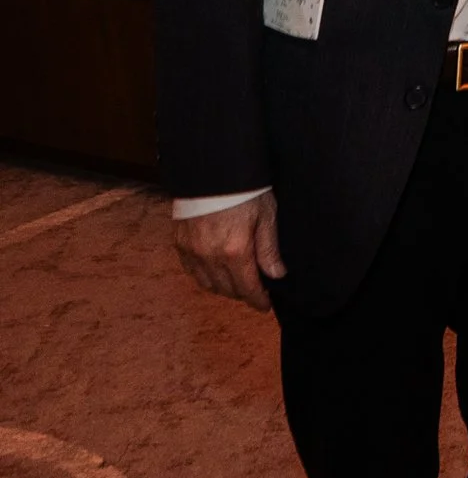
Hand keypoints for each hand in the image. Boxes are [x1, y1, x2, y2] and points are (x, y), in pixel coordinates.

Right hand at [172, 191, 285, 311]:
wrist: (212, 171)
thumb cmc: (245, 190)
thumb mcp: (266, 216)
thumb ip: (269, 249)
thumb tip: (277, 276)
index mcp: (235, 251)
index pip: (247, 288)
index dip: (258, 301)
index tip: (265, 307)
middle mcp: (210, 257)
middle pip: (227, 289)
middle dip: (243, 294)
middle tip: (255, 292)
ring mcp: (192, 252)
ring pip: (208, 284)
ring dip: (223, 289)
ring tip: (238, 284)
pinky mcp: (179, 244)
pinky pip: (192, 272)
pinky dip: (205, 278)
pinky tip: (215, 273)